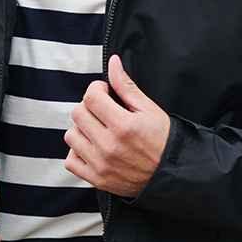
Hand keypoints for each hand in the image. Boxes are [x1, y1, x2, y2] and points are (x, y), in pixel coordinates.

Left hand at [63, 54, 169, 197]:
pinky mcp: (97, 179)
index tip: (105, 92)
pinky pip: (70, 161)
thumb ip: (126, 85)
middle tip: (103, 110)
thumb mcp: (149, 109)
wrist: (171, 174)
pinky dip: (77, 152)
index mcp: (123, 125)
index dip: (96, 89)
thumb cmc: (163, 140)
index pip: (91, 97)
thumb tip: (112, 62)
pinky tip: (92, 147)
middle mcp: (109, 146)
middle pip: (77, 114)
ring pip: (71, 136)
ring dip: (82, 129)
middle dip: (89, 106)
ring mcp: (101, 164)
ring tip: (98, 129)